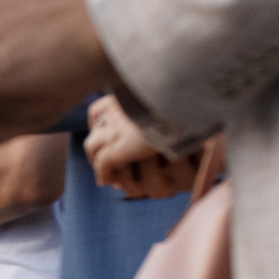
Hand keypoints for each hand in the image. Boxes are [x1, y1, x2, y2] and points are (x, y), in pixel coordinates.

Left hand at [85, 96, 203, 198]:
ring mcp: (115, 129)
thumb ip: (165, 105)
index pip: (100, 110)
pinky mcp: (118, 147)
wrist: (184, 107)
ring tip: (106, 172)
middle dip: (98, 144)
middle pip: (95, 128)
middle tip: (105, 158)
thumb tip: (176, 113)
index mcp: (126, 96)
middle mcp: (116, 111)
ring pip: (92, 146)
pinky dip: (103, 173)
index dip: (101, 125)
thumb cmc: (186, 103)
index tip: (108, 137)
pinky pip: (102, 164)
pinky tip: (108, 181)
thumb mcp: (171, 100)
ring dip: (96, 160)